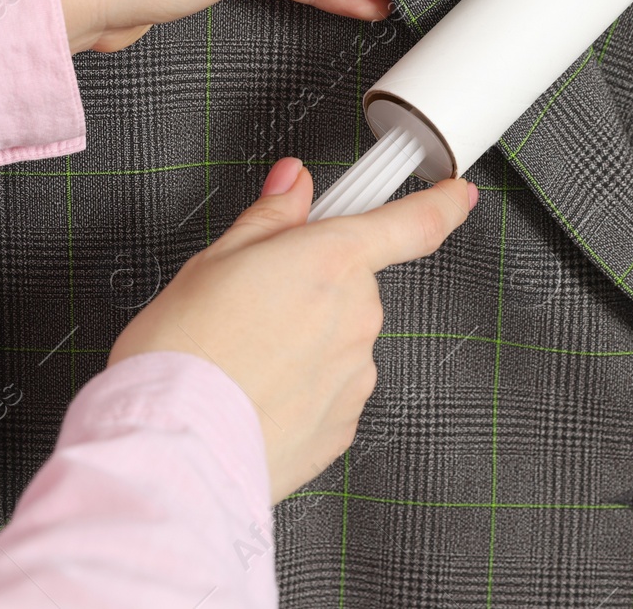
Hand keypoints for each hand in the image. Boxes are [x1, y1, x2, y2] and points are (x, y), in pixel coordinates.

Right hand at [108, 157, 476, 501]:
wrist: (176, 446)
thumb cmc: (185, 353)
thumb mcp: (214, 260)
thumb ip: (269, 218)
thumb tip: (293, 185)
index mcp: (332, 262)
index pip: (412, 224)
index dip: (441, 205)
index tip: (455, 196)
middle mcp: (356, 317)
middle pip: (352, 285)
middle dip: (313, 287)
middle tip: (255, 300)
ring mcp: (355, 375)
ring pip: (339, 340)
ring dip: (303, 341)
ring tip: (243, 355)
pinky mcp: (342, 425)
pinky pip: (329, 390)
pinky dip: (298, 387)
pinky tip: (254, 390)